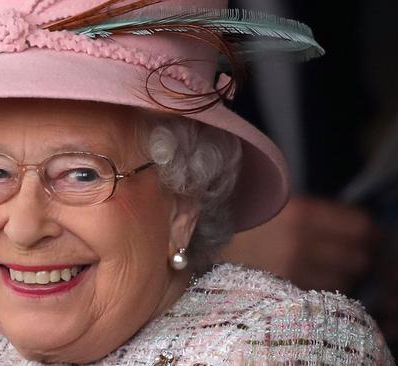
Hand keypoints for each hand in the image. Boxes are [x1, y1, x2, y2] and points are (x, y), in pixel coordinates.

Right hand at [220, 196, 379, 292]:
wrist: (192, 244)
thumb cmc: (232, 220)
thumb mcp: (272, 203)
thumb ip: (311, 212)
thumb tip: (350, 225)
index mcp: (301, 213)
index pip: (361, 227)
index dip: (366, 231)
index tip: (362, 233)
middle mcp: (302, 243)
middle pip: (359, 257)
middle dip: (355, 254)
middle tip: (343, 251)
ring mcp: (292, 272)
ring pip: (343, 279)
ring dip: (338, 273)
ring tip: (320, 266)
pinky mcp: (282, 292)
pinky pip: (319, 294)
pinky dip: (320, 288)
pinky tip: (303, 278)